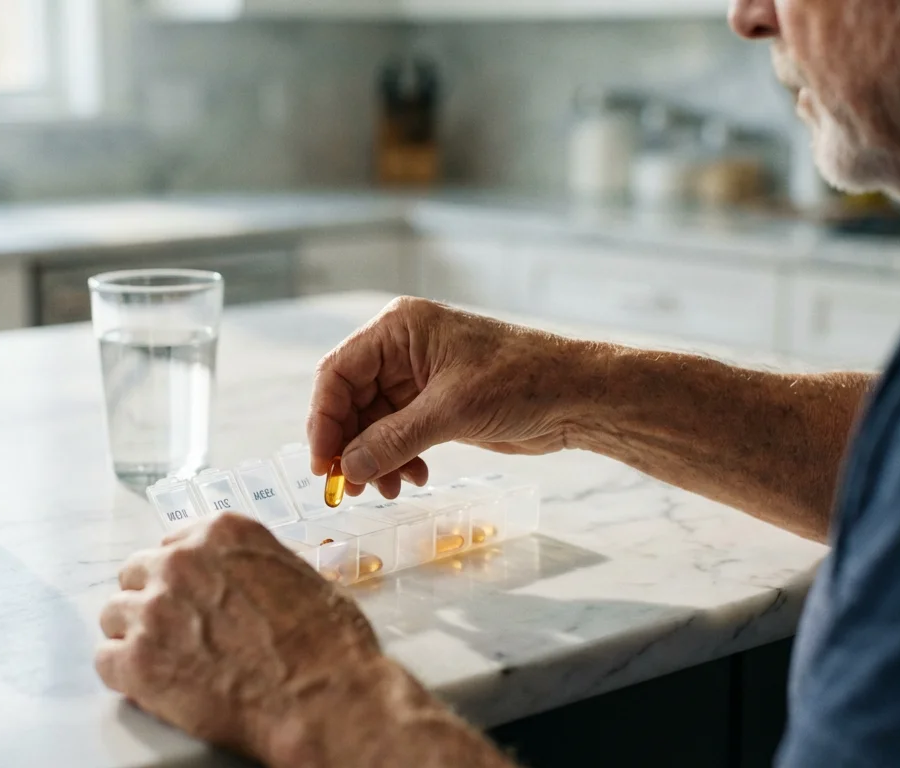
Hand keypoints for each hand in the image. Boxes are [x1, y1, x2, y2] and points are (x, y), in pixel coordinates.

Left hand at [95, 515, 386, 763]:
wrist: (321, 698)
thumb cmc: (326, 643)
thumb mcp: (299, 575)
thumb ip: (253, 567)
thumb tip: (242, 582)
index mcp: (221, 534)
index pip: (173, 542)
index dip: (180, 574)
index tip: (187, 594)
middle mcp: (180, 562)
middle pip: (136, 572)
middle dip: (152, 600)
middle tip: (175, 631)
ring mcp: (154, 610)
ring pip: (114, 614)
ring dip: (135, 635)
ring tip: (165, 660)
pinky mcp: (138, 661)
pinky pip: (105, 659)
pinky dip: (125, 674)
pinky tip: (151, 684)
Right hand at [309, 296, 591, 493]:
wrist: (576, 396)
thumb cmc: (522, 382)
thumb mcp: (451, 411)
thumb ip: (393, 440)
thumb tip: (347, 470)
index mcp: (399, 329)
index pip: (337, 373)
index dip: (324, 420)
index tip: (323, 464)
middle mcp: (402, 348)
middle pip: (350, 401)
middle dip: (350, 447)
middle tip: (351, 488)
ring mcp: (418, 378)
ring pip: (372, 423)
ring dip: (374, 459)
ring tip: (387, 490)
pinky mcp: (435, 404)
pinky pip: (397, 434)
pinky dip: (397, 459)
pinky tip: (413, 477)